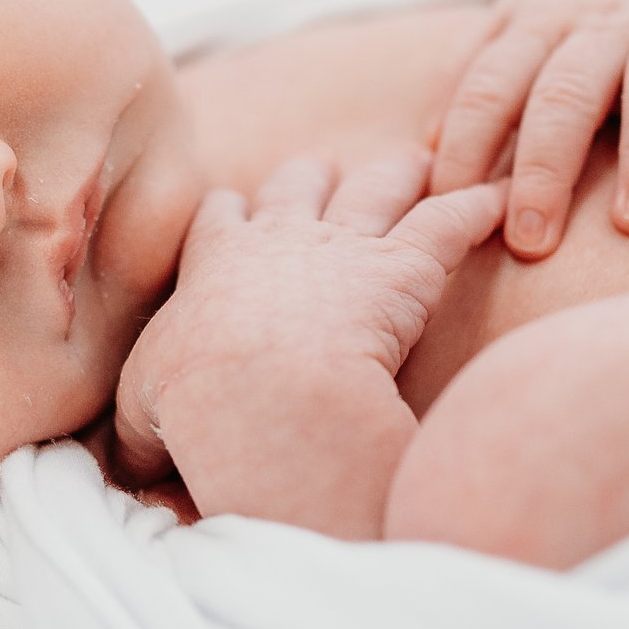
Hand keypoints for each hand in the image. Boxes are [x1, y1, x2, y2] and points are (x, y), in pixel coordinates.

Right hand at [112, 148, 503, 536]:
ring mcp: (346, 247)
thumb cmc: (197, 406)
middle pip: (298, 185)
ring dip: (400, 171)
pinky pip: (450, 223)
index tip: (237, 209)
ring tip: (419, 159)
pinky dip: (479, 206)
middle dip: (312, 175)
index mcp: (215, 266)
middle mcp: (280, 240)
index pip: (221, 219)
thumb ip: (137, 435)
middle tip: (325, 164)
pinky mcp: (405, 268)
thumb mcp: (143, 419)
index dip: (232, 214)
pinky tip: (501, 196)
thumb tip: (126, 469)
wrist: (261, 393)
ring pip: (378, 188)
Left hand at [428, 0, 628, 258]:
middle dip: (544, 168)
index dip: (466, 145)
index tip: (447, 210)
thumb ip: (472, 74)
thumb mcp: (521, 23)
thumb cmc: (587, 17)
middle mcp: (603, 24)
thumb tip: (424, 150)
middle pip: (566, 92)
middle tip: (530, 243)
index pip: (490, 85)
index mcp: (539, 23)